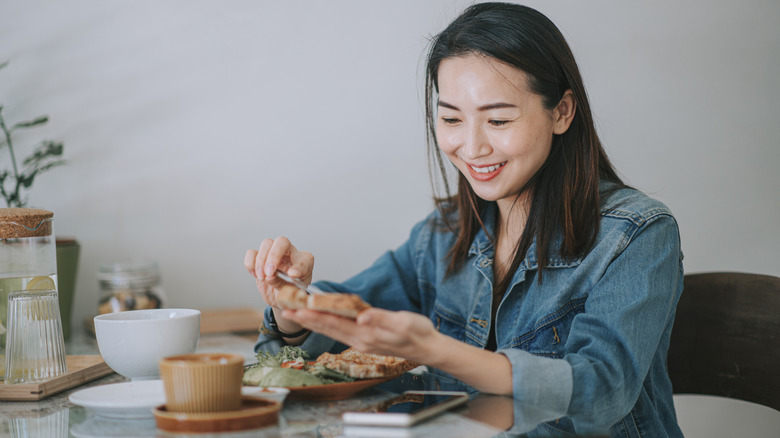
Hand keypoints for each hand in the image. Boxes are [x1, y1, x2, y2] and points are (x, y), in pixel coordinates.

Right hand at [243, 236, 313, 308]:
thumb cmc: (290, 291)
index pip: (304, 258)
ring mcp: (274, 253)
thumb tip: (271, 276)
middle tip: (269, 273)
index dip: (298, 266)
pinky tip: (256, 275)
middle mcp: (290, 253)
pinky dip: (250, 264)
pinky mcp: (260, 258)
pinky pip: (252, 253)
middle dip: (273, 256)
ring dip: (261, 261)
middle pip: (282, 242)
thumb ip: (284, 285)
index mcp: (304, 261)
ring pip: (266, 244)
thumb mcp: (293, 292)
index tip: (292, 276)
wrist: (281, 296)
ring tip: (262, 277)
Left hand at [281, 307, 438, 363]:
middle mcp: (360, 340)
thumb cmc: (418, 333)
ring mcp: (362, 342)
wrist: (429, 349)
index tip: (297, 309)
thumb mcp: (403, 322)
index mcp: (366, 334)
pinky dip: (326, 324)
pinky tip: (321, 320)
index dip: (315, 316)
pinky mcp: (365, 340)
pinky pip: (340, 331)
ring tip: (296, 315)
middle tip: (285, 311)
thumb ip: (381, 319)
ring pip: (332, 330)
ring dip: (313, 322)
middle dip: (306, 319)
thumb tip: (362, 316)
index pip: (335, 323)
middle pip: (328, 328)